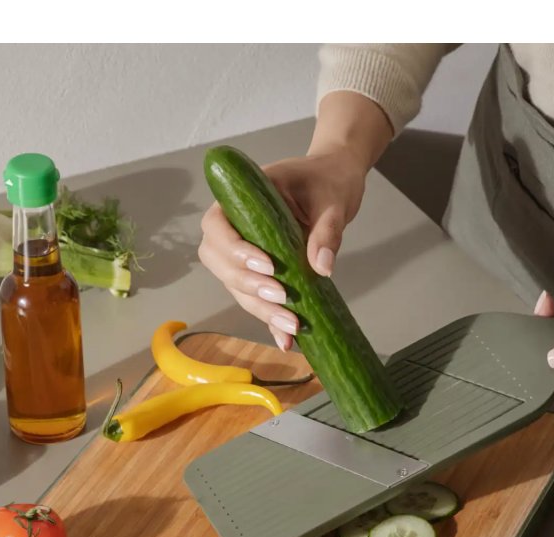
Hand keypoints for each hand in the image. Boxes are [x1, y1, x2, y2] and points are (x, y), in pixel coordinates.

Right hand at [198, 149, 366, 350]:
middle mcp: (236, 225)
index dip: (234, 249)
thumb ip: (327, 230)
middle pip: (219, 261)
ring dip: (260, 308)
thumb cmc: (330, 180)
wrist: (337, 182)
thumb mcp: (333, 201)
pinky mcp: (262, 271)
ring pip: (236, 285)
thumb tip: (322, 267)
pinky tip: (286, 339)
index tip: (267, 265)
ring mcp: (246, 250)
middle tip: (282, 297)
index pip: (217, 225)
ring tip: (291, 325)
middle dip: (247, 285)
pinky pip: (257, 297)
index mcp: (243, 197)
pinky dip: (270, 320)